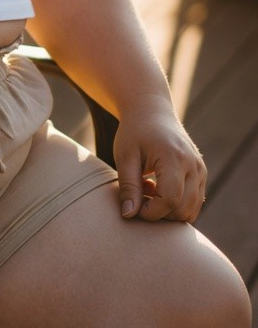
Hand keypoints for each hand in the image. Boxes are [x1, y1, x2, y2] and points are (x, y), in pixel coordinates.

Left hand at [113, 95, 205, 223]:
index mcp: (174, 158)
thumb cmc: (134, 132)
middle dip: (158, 213)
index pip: (169, 200)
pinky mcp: (202, 175)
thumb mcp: (125, 157)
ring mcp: (201, 170)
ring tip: (147, 189)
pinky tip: (157, 188)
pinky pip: (193, 203)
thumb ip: (128, 187)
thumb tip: (129, 215)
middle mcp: (194, 165)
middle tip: (137, 195)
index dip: (150, 212)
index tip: (132, 206)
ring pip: (190, 210)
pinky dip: (176, 205)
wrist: (151, 111)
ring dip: (167, 210)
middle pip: (182, 209)